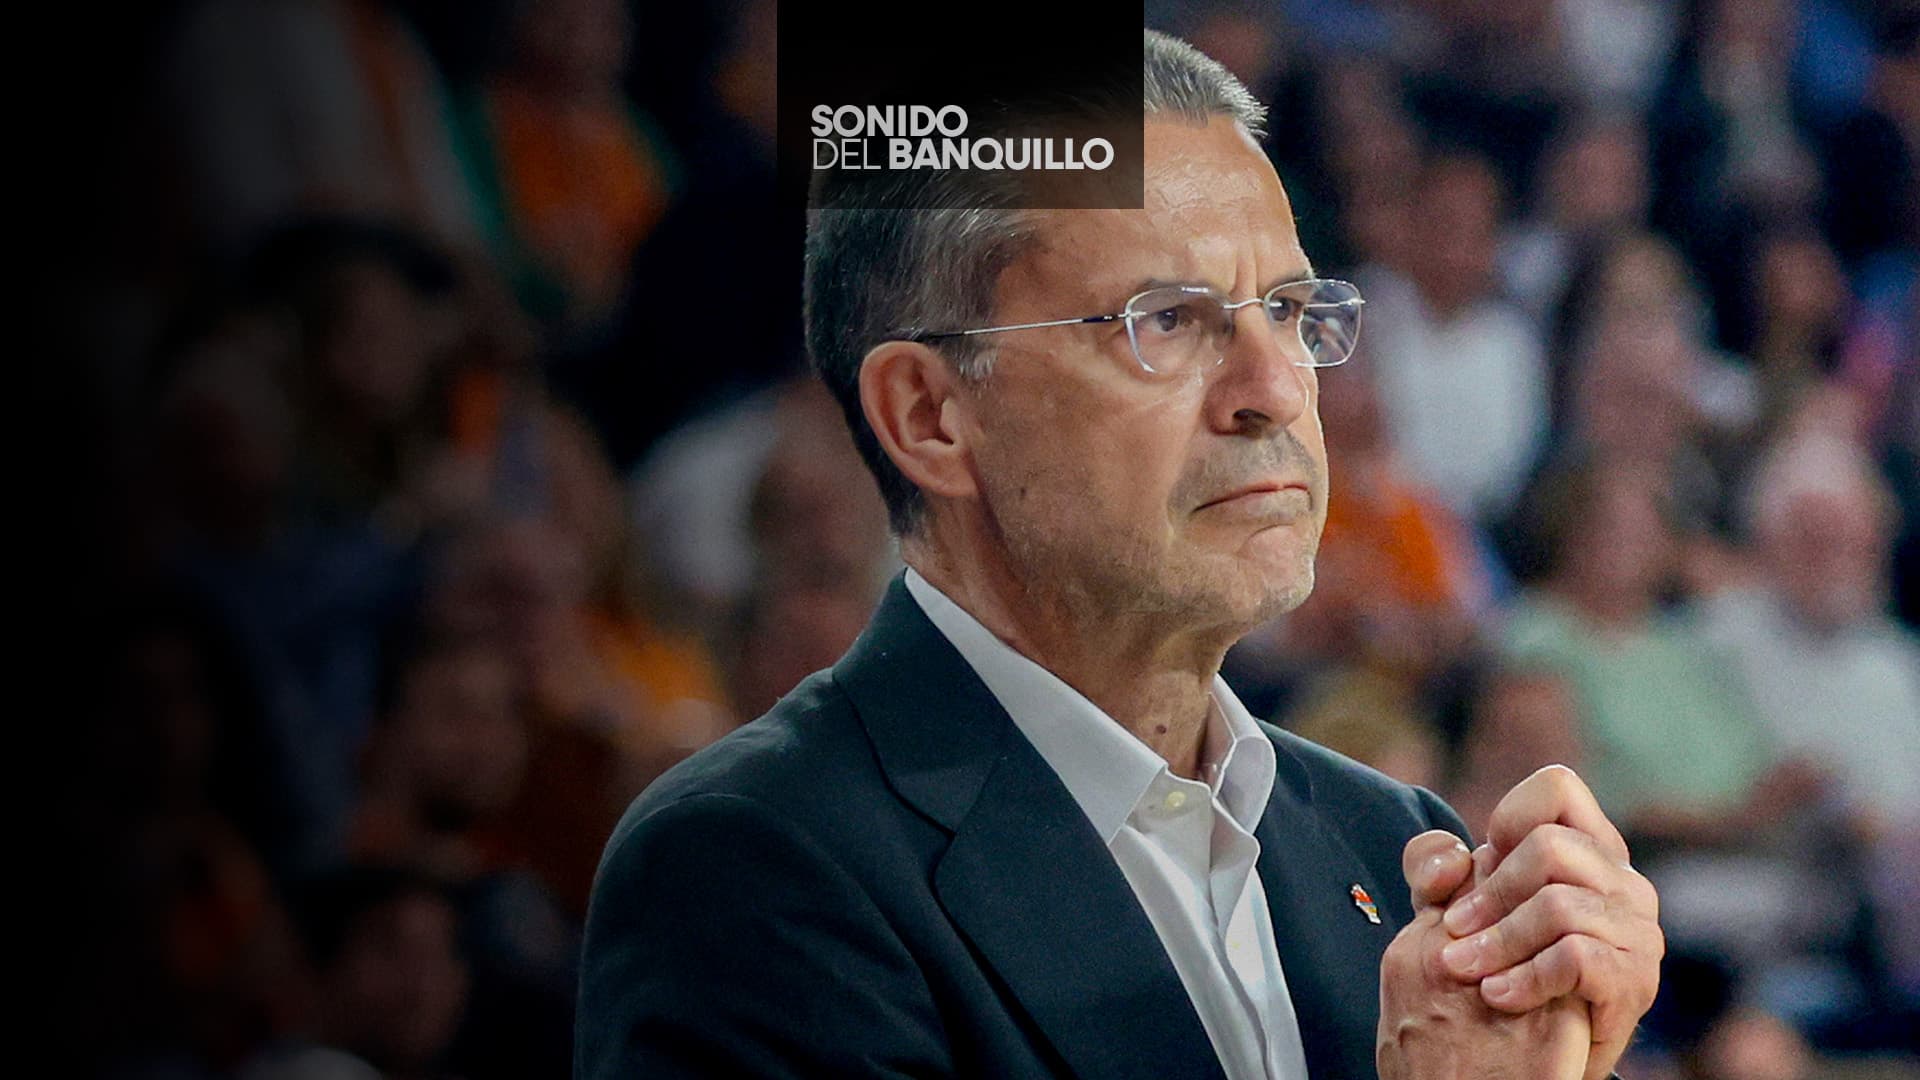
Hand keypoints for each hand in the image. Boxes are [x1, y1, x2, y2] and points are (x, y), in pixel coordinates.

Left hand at [1436, 766, 1662, 1079]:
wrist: (1531, 1054)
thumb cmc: (1500, 965)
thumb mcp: (1457, 911)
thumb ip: (1435, 871)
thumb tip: (1452, 859)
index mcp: (1590, 848)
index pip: (1558, 787)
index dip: (1508, 818)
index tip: (1480, 865)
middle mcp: (1625, 881)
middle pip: (1549, 847)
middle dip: (1489, 891)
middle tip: (1452, 930)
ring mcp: (1638, 931)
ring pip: (1558, 905)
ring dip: (1498, 941)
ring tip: (1465, 968)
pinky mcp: (1636, 980)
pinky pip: (1575, 957)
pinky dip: (1525, 978)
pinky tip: (1497, 994)